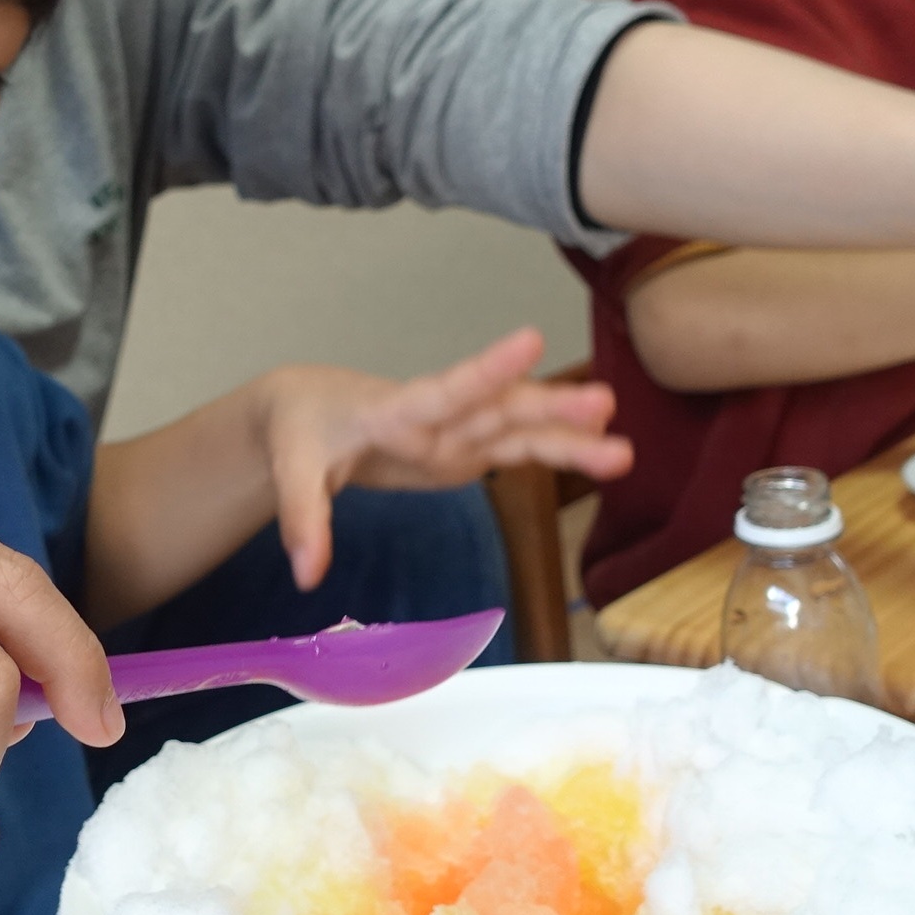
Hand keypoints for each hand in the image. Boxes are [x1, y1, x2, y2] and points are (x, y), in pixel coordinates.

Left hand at [257, 329, 631, 588]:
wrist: (312, 409)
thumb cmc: (303, 431)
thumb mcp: (291, 473)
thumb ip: (305, 521)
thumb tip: (307, 574)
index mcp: (393, 412)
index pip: (442, 389)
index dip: (486, 369)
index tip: (531, 341)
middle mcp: (435, 417)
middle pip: (495, 410)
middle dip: (547, 409)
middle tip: (603, 404)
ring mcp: (455, 433)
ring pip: (518, 430)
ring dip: (567, 439)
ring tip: (623, 450)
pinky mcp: (465, 449)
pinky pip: (517, 448)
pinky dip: (557, 451)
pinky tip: (603, 452)